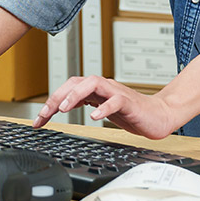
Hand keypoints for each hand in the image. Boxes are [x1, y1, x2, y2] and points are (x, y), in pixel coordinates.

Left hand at [33, 76, 181, 139]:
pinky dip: (104, 108)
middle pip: (77, 82)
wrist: (159, 116)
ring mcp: (117, 93)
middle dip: (58, 96)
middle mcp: (104, 87)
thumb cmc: (132, 113)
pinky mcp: (129, 102)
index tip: (40, 119)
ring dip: (76, 95)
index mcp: (96, 90)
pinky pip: (115, 101)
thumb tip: (61, 106)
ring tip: (64, 108)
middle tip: (46, 113)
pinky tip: (95, 116)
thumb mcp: (102, 108)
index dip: (51, 101)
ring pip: (93, 84)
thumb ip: (86, 103)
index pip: (69, 88)